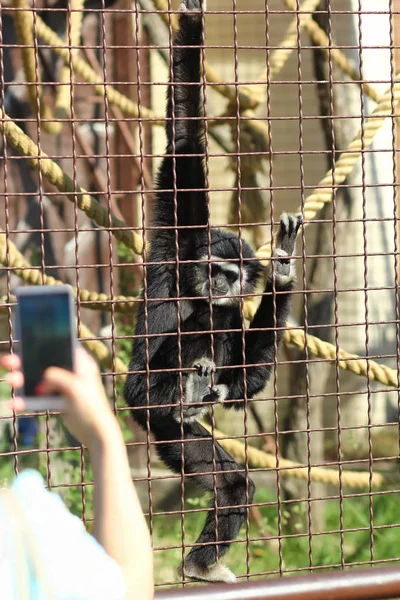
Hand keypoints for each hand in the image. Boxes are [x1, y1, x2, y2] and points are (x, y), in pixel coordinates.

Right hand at [1, 347, 119, 448]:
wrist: (96, 434)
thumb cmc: (91, 407)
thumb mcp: (74, 387)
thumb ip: (57, 377)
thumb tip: (42, 378)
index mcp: (81, 363)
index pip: (62, 345)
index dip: (45, 341)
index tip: (26, 338)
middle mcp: (71, 371)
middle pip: (44, 362)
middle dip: (25, 362)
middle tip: (7, 361)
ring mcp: (63, 386)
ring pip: (38, 379)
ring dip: (22, 380)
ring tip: (11, 381)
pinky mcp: (57, 401)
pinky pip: (38, 397)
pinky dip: (25, 400)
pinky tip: (14, 404)